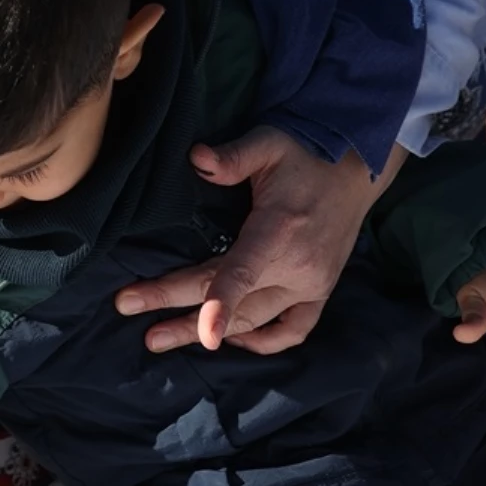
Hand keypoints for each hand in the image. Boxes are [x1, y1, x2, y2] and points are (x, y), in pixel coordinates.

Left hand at [116, 127, 406, 355]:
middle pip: (230, 297)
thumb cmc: (306, 154)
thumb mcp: (270, 143)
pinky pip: (291, 332)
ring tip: (157, 336)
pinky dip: (261, 342)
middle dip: (174, 305)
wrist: (358, 171)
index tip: (205, 334)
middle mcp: (298, 268)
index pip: (244, 273)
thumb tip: (197, 158)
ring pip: (252, 321)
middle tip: (126, 306)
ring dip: (203, 331)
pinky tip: (226, 341)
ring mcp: (311, 286)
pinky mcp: (319, 294)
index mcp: (280, 231)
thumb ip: (234, 155)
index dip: (221, 304)